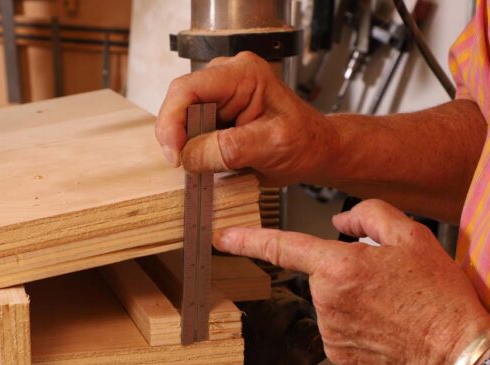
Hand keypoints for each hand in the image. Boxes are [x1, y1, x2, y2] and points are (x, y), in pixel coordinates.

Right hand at [154, 52, 339, 185]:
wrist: (316, 152)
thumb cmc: (306, 142)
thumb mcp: (271, 145)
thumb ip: (231, 148)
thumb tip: (190, 156)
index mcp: (242, 74)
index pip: (188, 88)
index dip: (172, 121)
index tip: (175, 155)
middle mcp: (226, 78)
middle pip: (179, 103)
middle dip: (177, 137)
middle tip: (187, 166)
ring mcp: (219, 96)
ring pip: (182, 119)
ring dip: (185, 146)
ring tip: (204, 166)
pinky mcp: (216, 114)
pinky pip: (191, 131)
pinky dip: (192, 151)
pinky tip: (207, 163)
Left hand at [213, 199, 489, 364]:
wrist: (458, 354)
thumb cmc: (439, 299)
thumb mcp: (412, 237)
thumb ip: (370, 216)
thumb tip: (342, 222)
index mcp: (340, 267)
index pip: (281, 246)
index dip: (246, 240)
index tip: (221, 237)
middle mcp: (327, 300)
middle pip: (321, 273)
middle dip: (345, 271)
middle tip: (386, 281)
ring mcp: (330, 331)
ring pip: (330, 301)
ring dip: (352, 299)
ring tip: (391, 306)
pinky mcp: (338, 354)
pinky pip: (337, 327)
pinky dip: (356, 323)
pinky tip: (384, 324)